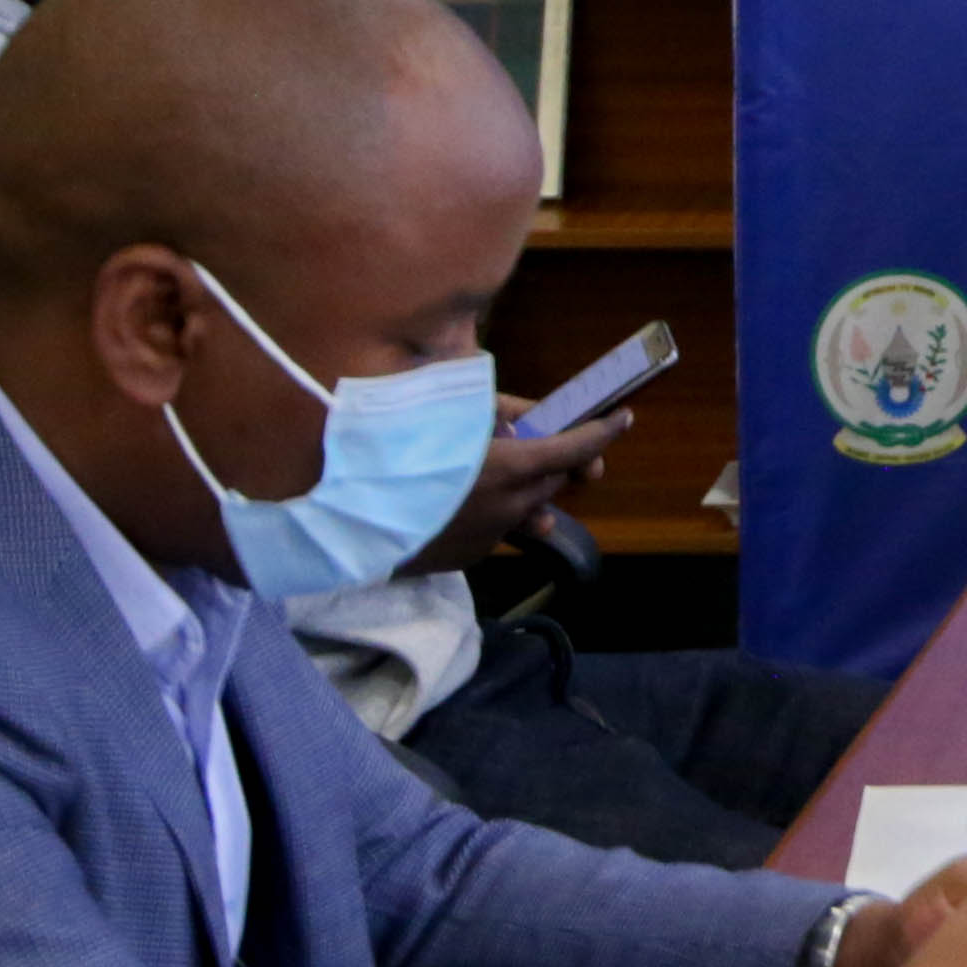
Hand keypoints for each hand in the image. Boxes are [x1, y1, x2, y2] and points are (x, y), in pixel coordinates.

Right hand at [405, 402, 628, 573]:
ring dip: (525, 490)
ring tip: (504, 474)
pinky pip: (495, 528)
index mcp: (508, 468)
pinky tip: (460, 500)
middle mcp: (509, 506)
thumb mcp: (445, 412)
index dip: (602, 432)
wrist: (343, 516)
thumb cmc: (393, 451)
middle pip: (554, 480)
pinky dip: (491, 510)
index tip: (624, 418)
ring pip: (528, 508)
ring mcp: (490, 536)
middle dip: (555, 461)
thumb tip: (530, 413)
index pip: (574, 448)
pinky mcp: (468, 556)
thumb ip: (496, 410)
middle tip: (542, 443)